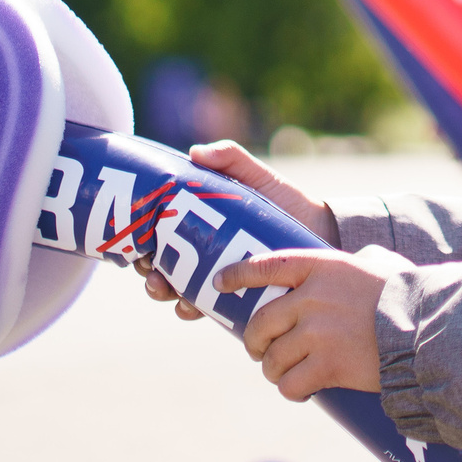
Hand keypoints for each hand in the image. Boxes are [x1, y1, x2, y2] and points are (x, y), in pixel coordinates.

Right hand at [132, 138, 330, 319]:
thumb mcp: (259, 177)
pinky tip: (191, 307)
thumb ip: (232, 159)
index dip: (141, 238)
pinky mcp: (232, 299)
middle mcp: (200, 251)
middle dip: (148, 271)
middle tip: (152, 272)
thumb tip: (196, 151)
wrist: (324, 236)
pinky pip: (204, 310)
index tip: (138, 242)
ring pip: (175, 290)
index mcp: (197, 222)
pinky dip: (190, 310)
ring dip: (164, 293)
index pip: (158, 231)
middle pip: (159, 263)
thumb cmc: (288, 203)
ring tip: (167, 291)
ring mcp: (214, 277)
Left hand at [224, 248, 405, 399]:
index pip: (265, 266)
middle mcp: (312, 298)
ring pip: (272, 359)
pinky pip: (290, 384)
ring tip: (287, 374)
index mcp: (321, 267)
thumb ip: (361, 260)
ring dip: (275, 370)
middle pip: (260, 323)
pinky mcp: (326, 366)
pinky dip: (293, 391)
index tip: (221, 284)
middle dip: (255, 342)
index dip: (238, 275)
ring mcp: (317, 333)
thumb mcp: (381, 264)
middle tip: (262, 351)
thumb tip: (362, 256)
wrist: (428, 330)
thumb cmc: (409, 296)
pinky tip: (304, 390)